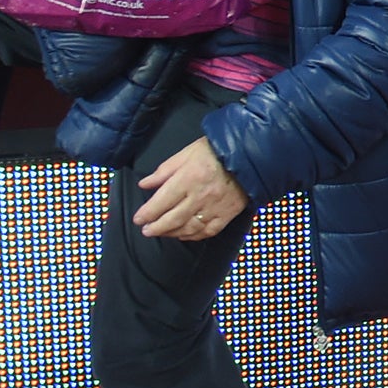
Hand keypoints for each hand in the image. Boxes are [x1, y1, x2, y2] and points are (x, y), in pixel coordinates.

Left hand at [134, 137, 249, 240]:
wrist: (249, 155)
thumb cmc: (216, 151)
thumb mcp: (186, 154)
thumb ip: (164, 170)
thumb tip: (145, 184)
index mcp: (188, 178)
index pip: (162, 201)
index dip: (147, 213)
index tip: (138, 218)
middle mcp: (200, 196)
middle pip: (173, 219)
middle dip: (156, 227)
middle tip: (146, 230)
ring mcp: (214, 207)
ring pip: (189, 228)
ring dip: (172, 233)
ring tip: (161, 233)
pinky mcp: (227, 214)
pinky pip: (208, 231)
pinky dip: (194, 236)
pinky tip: (184, 235)